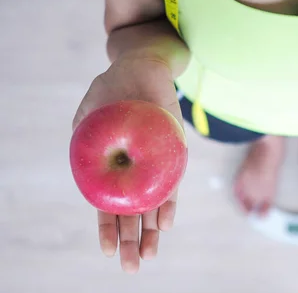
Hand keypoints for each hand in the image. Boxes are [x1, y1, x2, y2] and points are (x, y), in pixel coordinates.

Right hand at [73, 54, 184, 272]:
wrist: (146, 66)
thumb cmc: (114, 88)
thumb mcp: (93, 111)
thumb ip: (87, 139)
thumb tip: (90, 165)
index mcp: (109, 169)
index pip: (107, 206)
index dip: (108, 229)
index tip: (108, 251)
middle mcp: (133, 171)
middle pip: (131, 212)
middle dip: (131, 241)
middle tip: (132, 268)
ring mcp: (155, 165)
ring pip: (152, 204)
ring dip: (151, 231)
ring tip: (150, 256)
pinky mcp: (174, 155)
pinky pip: (172, 182)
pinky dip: (169, 201)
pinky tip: (167, 221)